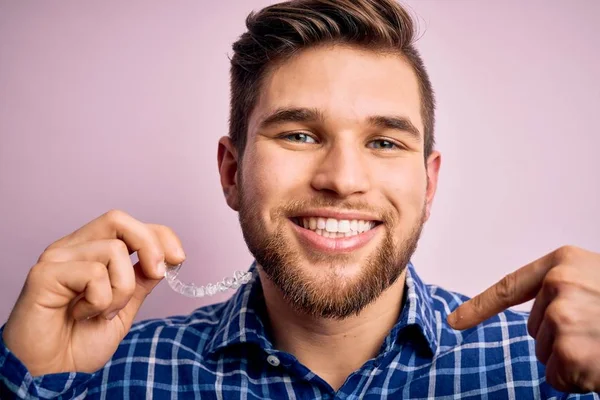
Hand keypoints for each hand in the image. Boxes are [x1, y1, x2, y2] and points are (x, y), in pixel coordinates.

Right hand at [2, 210, 185, 375]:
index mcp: (89, 251)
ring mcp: (56, 258)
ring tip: (102, 313)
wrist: (50, 375)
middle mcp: (71, 248)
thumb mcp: (124, 307)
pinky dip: (100, 301)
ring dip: (121, 290)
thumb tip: (164, 259)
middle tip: (157, 274)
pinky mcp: (44, 274)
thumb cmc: (79, 343)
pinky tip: (81, 315)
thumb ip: (139, 280)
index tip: (178, 259)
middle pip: (118, 220)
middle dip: (149, 245)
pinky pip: (94, 274)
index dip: (159, 235)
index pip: (128, 225)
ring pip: (113, 250)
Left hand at [447, 246, 599, 392]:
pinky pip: (558, 376)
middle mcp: (559, 284)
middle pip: (534, 328)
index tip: (455, 321)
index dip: (479, 307)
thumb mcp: (597, 280)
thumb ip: (566, 288)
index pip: (510, 287)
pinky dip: (579, 379)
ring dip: (573, 358)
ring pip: (546, 353)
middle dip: (562, 337)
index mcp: (564, 262)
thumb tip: (542, 317)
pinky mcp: (572, 351)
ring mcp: (564, 316)